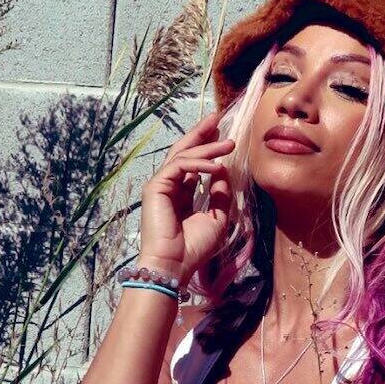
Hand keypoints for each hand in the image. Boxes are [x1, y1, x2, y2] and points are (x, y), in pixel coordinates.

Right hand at [139, 106, 235, 283]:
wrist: (175, 265)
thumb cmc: (193, 247)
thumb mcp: (217, 217)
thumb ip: (220, 193)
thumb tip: (224, 170)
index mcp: (180, 194)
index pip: (192, 163)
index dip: (206, 147)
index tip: (223, 136)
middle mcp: (168, 186)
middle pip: (184, 151)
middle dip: (201, 133)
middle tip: (218, 118)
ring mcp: (160, 185)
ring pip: (183, 156)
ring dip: (207, 147)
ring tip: (229, 144)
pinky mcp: (155, 187)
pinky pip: (179, 167)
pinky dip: (199, 164)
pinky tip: (217, 166)